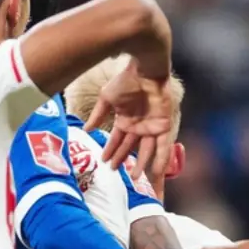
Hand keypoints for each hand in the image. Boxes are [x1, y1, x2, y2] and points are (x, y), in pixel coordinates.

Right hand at [86, 59, 175, 175]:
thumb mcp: (106, 98)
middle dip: (122, 160)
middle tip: (115, 172)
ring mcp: (151, 127)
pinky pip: (163, 146)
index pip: (116, 139)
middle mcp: (138, 126)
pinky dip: (160, 159)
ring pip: (146, 150)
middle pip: (129, 147)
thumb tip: (85, 129)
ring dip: (140, 164)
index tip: (103, 162)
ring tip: (134, 177)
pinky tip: (155, 171)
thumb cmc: (125, 81)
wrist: (145, 71)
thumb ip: (97, 115)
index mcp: (125, 119)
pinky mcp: (163, 126)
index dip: (110, 150)